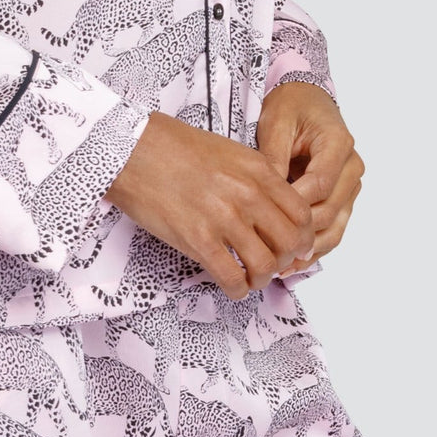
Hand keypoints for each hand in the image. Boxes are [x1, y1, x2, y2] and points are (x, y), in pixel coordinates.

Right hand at [104, 111, 316, 300]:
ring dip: (262, 278)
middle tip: (275, 263)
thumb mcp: (228, 151)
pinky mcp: (197, 239)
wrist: (131, 149)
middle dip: (288, 260)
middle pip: (290, 242)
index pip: (302, 213)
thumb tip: (272, 209)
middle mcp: (247, 194)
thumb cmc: (173, 147)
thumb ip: (255, 178)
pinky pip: (232, 277)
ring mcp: (223, 218)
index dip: (304, 237)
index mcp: (258, 171)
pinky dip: (238, 289)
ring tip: (251, 277)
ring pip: (266, 264)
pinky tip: (233, 286)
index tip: (296, 246)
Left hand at [255, 81, 363, 272]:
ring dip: (309, 248)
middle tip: (267, 249)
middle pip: (329, 210)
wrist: (306, 100)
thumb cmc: (291, 107)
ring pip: (335, 227)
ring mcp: (350, 186)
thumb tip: (267, 193)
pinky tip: (292, 263)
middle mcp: (351, 168)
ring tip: (280, 265)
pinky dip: (315, 248)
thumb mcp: (276, 123)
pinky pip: (333, 230)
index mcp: (339, 144)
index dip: (296, 205)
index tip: (267, 219)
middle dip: (299, 232)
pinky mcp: (343, 200)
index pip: (321, 184)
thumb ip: (274, 157)